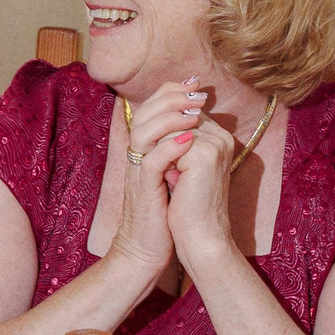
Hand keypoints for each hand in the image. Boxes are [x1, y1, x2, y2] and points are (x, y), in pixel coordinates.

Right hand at [105, 79, 203, 293]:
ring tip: (194, 113)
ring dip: (170, 118)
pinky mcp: (143, 190)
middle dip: (172, 97)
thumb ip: (180, 152)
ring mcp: (138, 172)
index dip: (171, 92)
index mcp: (144, 150)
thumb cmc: (163, 215)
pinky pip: (151, 161)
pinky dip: (168, 148)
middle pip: (145, 112)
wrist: (145, 250)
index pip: (151, 108)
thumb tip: (196, 130)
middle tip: (197, 94)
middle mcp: (137, 156)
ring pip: (143, 131)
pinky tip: (188, 140)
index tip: (195, 84)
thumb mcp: (173, 176)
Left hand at [161, 107, 247, 268]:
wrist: (200, 239)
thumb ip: (177, 141)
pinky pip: (169, 142)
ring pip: (170, 127)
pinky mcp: (205, 154)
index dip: (164, 129)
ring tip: (173, 179)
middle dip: (161, 140)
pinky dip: (162, 161)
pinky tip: (171, 182)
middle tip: (169, 173)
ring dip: (161, 152)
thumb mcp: (182, 167)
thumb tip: (155, 119)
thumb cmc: (188, 207)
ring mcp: (215, 143)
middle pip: (176, 116)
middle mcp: (222, 137)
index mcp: (219, 137)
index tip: (164, 160)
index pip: (184, 112)